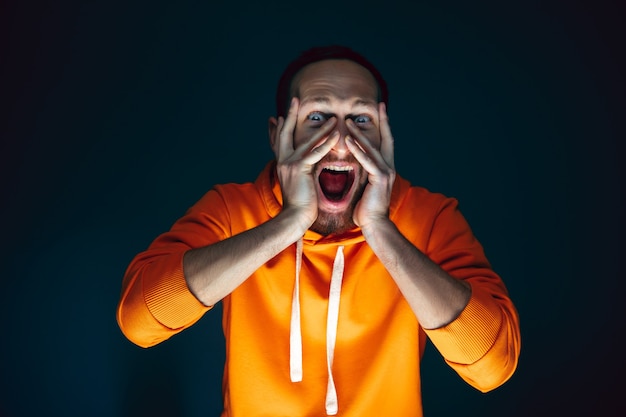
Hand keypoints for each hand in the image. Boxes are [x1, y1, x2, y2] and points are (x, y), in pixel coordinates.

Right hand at [273, 97, 339, 229]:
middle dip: (291, 115)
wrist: (294, 218)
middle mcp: (283, 161)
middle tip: (295, 100)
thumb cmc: (299, 206)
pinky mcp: (300, 168)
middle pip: (286, 132)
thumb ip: (301, 172)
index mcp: (282, 164)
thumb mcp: (298, 185)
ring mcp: (290, 163)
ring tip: (333, 118)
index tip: (283, 115)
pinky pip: (315, 152)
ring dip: (321, 128)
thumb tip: (305, 169)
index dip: (282, 126)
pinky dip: (326, 143)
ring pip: (306, 140)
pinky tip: (335, 135)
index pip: (281, 140)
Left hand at [346, 102, 395, 228]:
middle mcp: (389, 167)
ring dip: (360, 133)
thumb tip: (357, 164)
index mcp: (385, 168)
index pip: (385, 142)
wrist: (374, 224)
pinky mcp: (380, 178)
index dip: (384, 126)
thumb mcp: (365, 186)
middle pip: (385, 138)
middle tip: (376, 105)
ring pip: (373, 147)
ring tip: (348, 121)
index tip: (380, 110)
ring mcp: (386, 172)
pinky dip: (358, 150)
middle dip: (381, 121)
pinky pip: (367, 160)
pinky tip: (349, 140)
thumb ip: (364, 172)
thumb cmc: (367, 209)